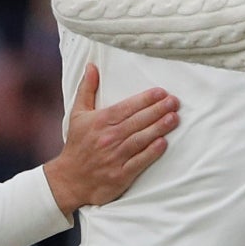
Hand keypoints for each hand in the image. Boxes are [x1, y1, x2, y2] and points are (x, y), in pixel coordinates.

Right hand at [45, 65, 178, 210]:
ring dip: (158, 128)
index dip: (145, 99)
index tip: (161, 92)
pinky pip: (138, 162)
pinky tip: (163, 143)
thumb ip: (86, 89)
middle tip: (174, 102)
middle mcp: (108, 138)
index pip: (126, 107)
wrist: (70, 180)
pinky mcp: (120, 175)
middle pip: (137, 121)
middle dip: (158, 110)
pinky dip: (151, 152)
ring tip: (174, 118)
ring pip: (140, 139)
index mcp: (100, 121)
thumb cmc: (77, 145)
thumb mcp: (78, 115)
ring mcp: (115, 157)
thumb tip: (92, 66)